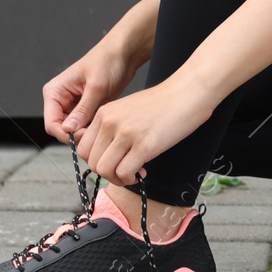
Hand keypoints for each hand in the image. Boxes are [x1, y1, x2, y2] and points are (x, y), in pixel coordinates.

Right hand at [42, 44, 142, 145]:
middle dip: (76, 135)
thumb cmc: (107, 61)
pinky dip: (92, 129)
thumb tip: (68, 129)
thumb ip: (83, 109)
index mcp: (55, 92)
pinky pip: (84, 126)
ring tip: (101, 129)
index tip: (82, 136)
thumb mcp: (96, 86)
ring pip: (73, 130)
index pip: (51, 123)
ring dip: (85, 133)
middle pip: (61, 129)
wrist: (123, 54)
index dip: (65, 134)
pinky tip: (103, 125)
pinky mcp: (86, 109)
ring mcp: (73, 106)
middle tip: (94, 134)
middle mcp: (61, 100)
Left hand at [74, 77, 215, 185]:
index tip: (113, 161)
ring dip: (118, 179)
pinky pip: (124, 173)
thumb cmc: (164, 102)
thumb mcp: (127, 109)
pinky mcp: (144, 145)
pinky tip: (142, 171)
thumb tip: (105, 155)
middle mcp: (110, 122)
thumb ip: (112, 128)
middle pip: (92, 162)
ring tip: (133, 173)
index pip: (83, 148)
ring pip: (104, 170)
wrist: (188, 92)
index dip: (97, 160)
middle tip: (124, 171)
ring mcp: (126, 134)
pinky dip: (131, 178)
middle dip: (107, 173)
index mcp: (104, 113)